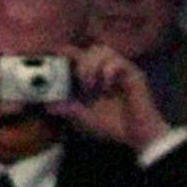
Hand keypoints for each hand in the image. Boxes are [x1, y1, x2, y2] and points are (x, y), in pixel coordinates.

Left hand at [46, 45, 170, 151]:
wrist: (138, 137)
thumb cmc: (114, 127)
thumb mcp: (85, 120)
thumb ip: (69, 111)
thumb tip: (48, 106)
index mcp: (94, 77)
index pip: (79, 54)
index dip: (66, 52)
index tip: (55, 59)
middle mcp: (108, 70)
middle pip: (90, 49)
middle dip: (81, 62)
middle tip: (81, 82)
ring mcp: (121, 71)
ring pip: (103, 50)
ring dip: (93, 65)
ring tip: (91, 84)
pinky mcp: (134, 75)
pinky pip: (119, 62)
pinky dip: (108, 71)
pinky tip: (106, 86)